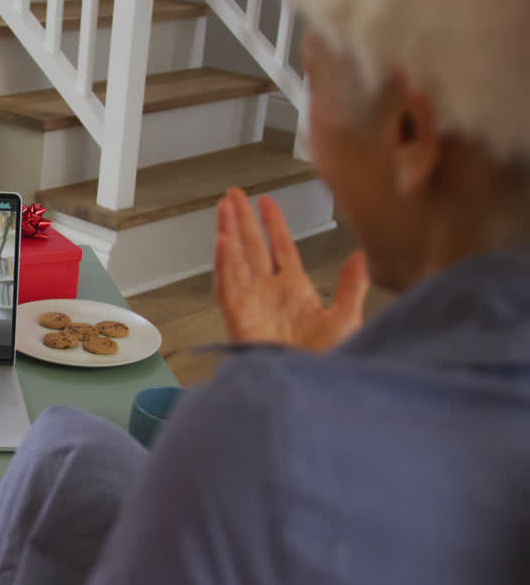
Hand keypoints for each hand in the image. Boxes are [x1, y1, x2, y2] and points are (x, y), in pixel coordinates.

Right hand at [214, 188, 368, 351]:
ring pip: (236, 260)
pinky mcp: (238, 316)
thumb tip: (362, 255)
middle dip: (242, 220)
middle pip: (253, 246)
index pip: (280, 247)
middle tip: (233, 195)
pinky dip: (224, 263)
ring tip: (223, 208)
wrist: (309, 388)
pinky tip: (222, 241)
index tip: (265, 201)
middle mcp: (269, 292)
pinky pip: (228, 285)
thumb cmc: (326, 362)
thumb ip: (351, 285)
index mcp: (295, 289)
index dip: (272, 223)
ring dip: (228, 233)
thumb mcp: (346, 318)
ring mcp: (252, 303)